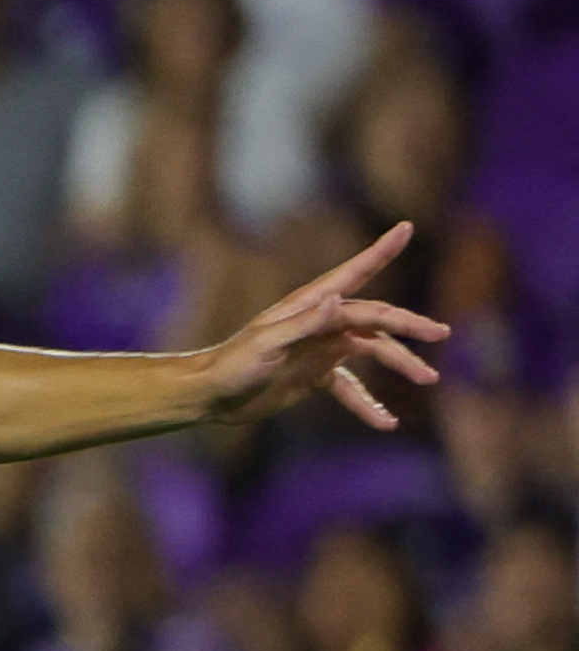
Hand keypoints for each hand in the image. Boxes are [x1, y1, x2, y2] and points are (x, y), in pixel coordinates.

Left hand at [197, 223, 449, 431]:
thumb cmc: (232, 365)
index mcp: (310, 306)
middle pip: (376, 319)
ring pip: (373, 351)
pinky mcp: (316, 377)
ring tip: (429, 378)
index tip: (405, 227)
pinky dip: (368, 403)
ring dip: (401, 363)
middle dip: (409, 325)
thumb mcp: (267, 345)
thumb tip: (340, 301)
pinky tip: (386, 423)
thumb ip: (305, 324)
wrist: (209, 396)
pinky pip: (351, 388)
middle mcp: (322, 323)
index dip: (380, 251)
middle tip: (440, 334)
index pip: (353, 275)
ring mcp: (321, 349)